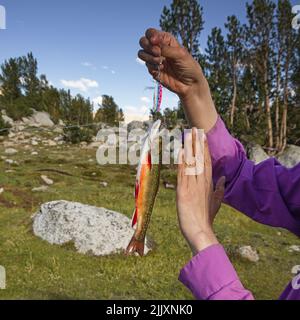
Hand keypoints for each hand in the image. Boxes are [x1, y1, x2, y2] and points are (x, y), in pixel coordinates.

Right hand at [138, 28, 204, 98]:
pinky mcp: (154, 71)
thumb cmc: (189, 67)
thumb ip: (166, 48)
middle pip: (143, 42)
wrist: (190, 84)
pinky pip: (147, 66)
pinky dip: (153, 67)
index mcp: (166, 41)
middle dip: (148, 46)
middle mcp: (159, 49)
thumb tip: (153, 43)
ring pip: (142, 54)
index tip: (155, 41)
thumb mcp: (180, 54)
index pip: (151, 33)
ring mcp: (156, 60)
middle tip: (158, 53)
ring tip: (160, 62)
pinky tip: (161, 69)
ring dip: (149, 57)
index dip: (151, 35)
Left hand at [176, 128, 225, 254]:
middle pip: (200, 159)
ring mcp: (192, 186)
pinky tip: (180, 152)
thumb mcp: (216, 201)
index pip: (207, 162)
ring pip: (191, 163)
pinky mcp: (183, 192)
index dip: (205, 148)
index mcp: (208, 183)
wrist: (200, 231)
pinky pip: (182, 174)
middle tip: (196, 128)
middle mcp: (201, 182)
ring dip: (189, 148)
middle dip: (198, 143)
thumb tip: (224, 178)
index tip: (203, 136)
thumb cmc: (206, 217)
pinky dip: (181, 162)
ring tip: (188, 134)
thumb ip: (220, 188)